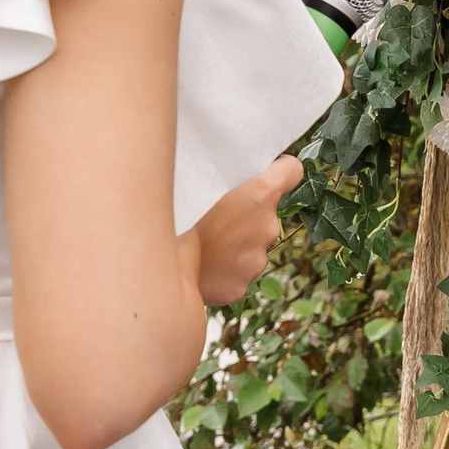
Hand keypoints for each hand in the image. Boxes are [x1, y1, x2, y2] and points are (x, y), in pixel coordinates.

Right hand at [188, 155, 302, 305]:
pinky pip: (234, 272)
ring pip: (248, 246)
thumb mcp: (198, 175)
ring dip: (231, 243)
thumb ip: (225, 170)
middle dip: (244, 213)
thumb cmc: (173, 210)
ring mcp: (255, 260)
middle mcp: (266, 226)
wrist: (158, 263)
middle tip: (211, 212)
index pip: (290, 171)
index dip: (278, 170)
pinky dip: (220, 269)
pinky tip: (198, 263)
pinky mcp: (240, 285)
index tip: (263, 173)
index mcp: (261, 193)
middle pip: (264, 214)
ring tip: (200, 240)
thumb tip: (229, 163)